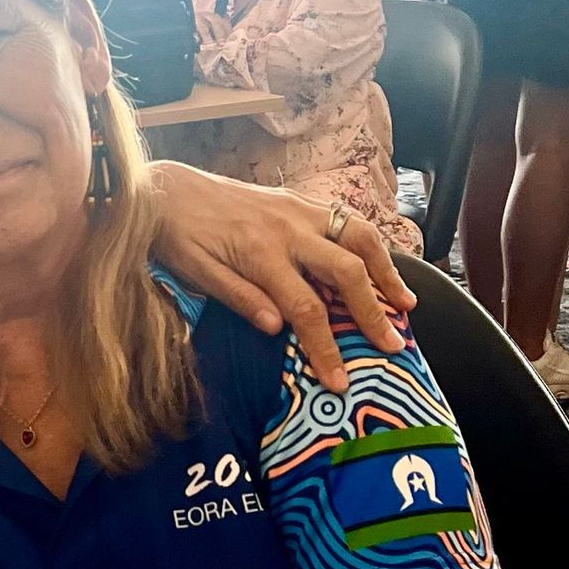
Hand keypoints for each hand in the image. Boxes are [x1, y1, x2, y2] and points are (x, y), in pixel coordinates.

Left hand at [145, 162, 409, 391]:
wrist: (164, 187)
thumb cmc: (176, 235)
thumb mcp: (194, 272)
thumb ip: (238, 297)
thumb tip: (278, 328)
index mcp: (260, 254)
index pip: (306, 309)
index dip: (326, 349)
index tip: (340, 382)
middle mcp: (288, 229)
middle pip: (347, 272)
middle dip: (373, 312)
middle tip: (392, 344)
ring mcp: (297, 209)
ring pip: (358, 236)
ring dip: (386, 271)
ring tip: (404, 303)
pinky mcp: (297, 199)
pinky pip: (345, 218)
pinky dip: (369, 244)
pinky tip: (379, 265)